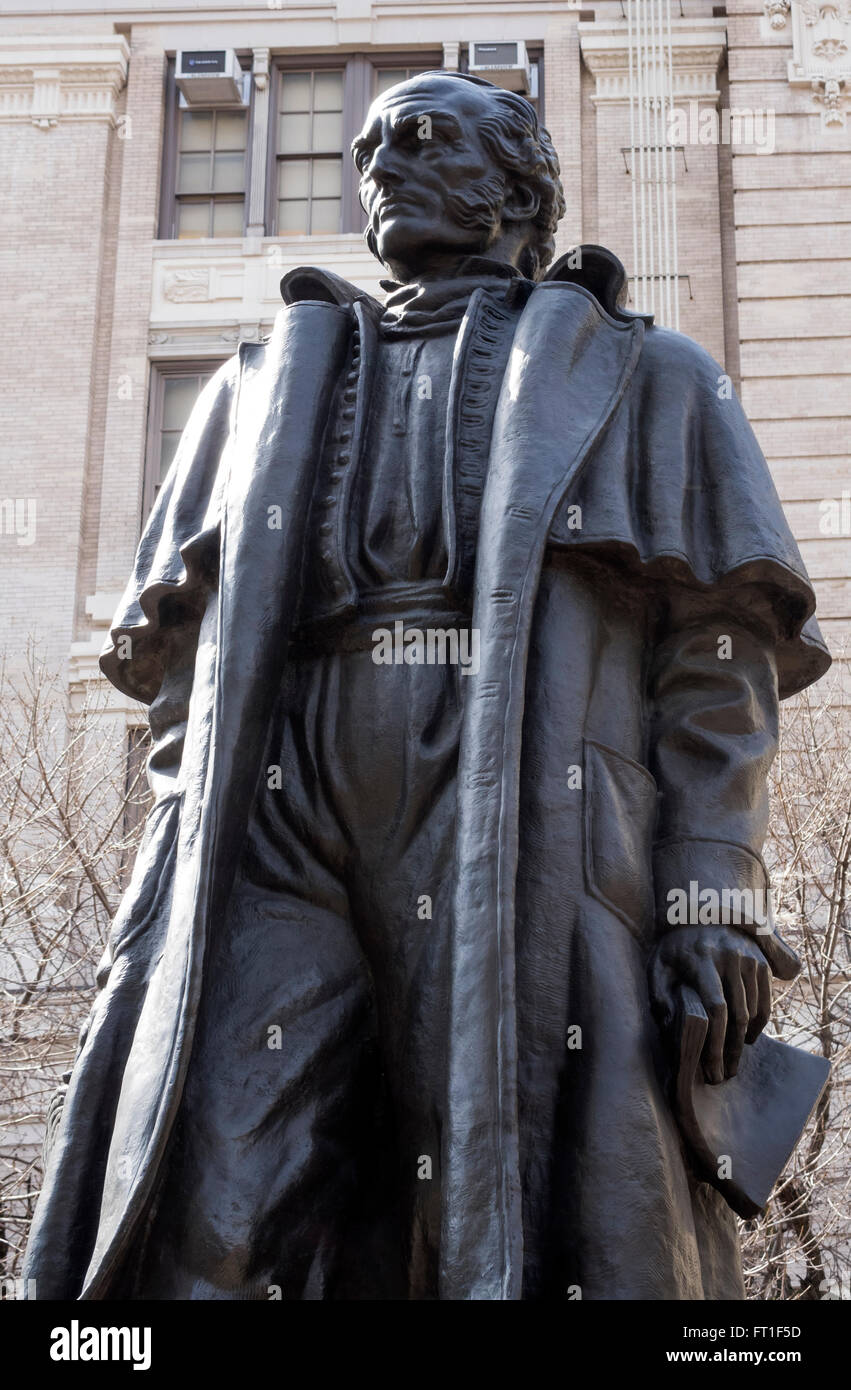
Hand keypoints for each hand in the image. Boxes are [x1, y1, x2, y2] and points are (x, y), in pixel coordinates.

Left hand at [648, 926, 771, 1083]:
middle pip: (737, 1015)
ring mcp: (748, 958)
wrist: (701, 914)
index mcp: (702, 959)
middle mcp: (729, 957)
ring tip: (733, 1062)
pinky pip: (765, 1001)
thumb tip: (667, 1026)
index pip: (716, 1008)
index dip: (716, 1042)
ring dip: (745, 1042)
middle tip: (724, 1075)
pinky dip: (759, 1024)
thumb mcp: (658, 964)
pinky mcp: (760, 962)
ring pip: (753, 1011)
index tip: (711, 1067)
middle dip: (731, 1050)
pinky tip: (747, 1039)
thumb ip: (659, 993)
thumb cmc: (673, 947)